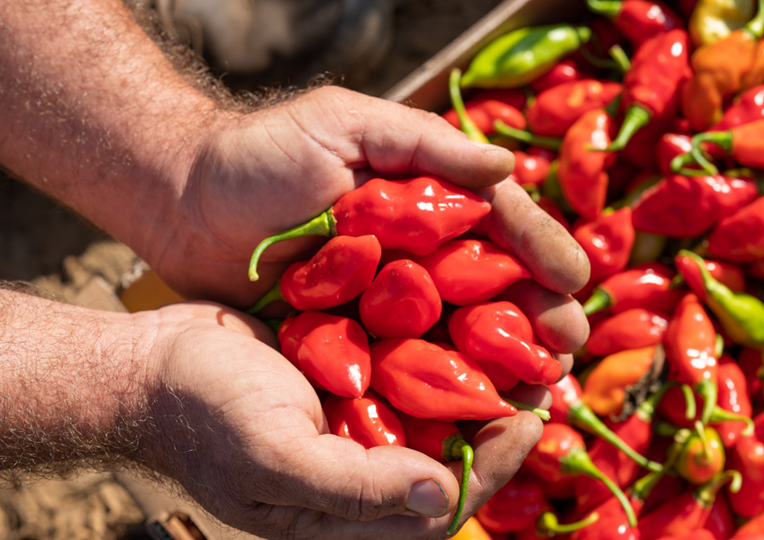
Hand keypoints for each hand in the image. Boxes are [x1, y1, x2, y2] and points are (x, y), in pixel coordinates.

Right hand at [140, 301, 549, 538]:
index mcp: (353, 511)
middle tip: (546, 369)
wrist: (152, 363)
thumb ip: (356, 488)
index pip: (446, 502)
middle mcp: (368, 468)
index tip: (530, 419)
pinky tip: (470, 306)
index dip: (495, 464)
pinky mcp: (353, 375)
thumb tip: (441, 497)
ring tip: (524, 335)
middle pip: (456, 449)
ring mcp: (361, 420)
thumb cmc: (204, 416)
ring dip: (481, 372)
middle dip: (500, 413)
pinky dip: (441, 342)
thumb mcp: (274, 457)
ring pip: (440, 404)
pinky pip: (410, 364)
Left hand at [145, 86, 589, 352]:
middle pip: (496, 289)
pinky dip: (443, 391)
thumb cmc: (260, 155)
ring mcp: (391, 303)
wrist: (182, 208)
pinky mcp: (357, 343)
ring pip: (462, 336)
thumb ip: (424, 142)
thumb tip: (507, 167)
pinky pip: (409, 369)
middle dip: (539, 318)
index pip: (502, 227)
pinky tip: (474, 413)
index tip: (574, 282)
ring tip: (539, 388)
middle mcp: (421, 255)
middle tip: (569, 349)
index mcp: (429, 202)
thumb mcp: (342, 124)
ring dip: (505, 363)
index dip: (542, 253)